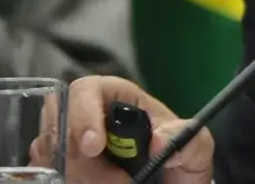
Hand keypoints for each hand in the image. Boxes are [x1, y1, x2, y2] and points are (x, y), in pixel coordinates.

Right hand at [57, 76, 213, 183]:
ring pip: (52, 155)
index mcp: (119, 99)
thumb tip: (159, 140)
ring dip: (78, 176)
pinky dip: (67, 181)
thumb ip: (185, 139)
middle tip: (115, 180)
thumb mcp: (196, 147)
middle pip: (60, 126)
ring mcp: (72, 146)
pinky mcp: (64, 169)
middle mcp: (89, 119)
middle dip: (81, 158)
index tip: (93, 146)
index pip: (86, 90)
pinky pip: (47, 174)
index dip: (83, 114)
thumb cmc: (182, 161)